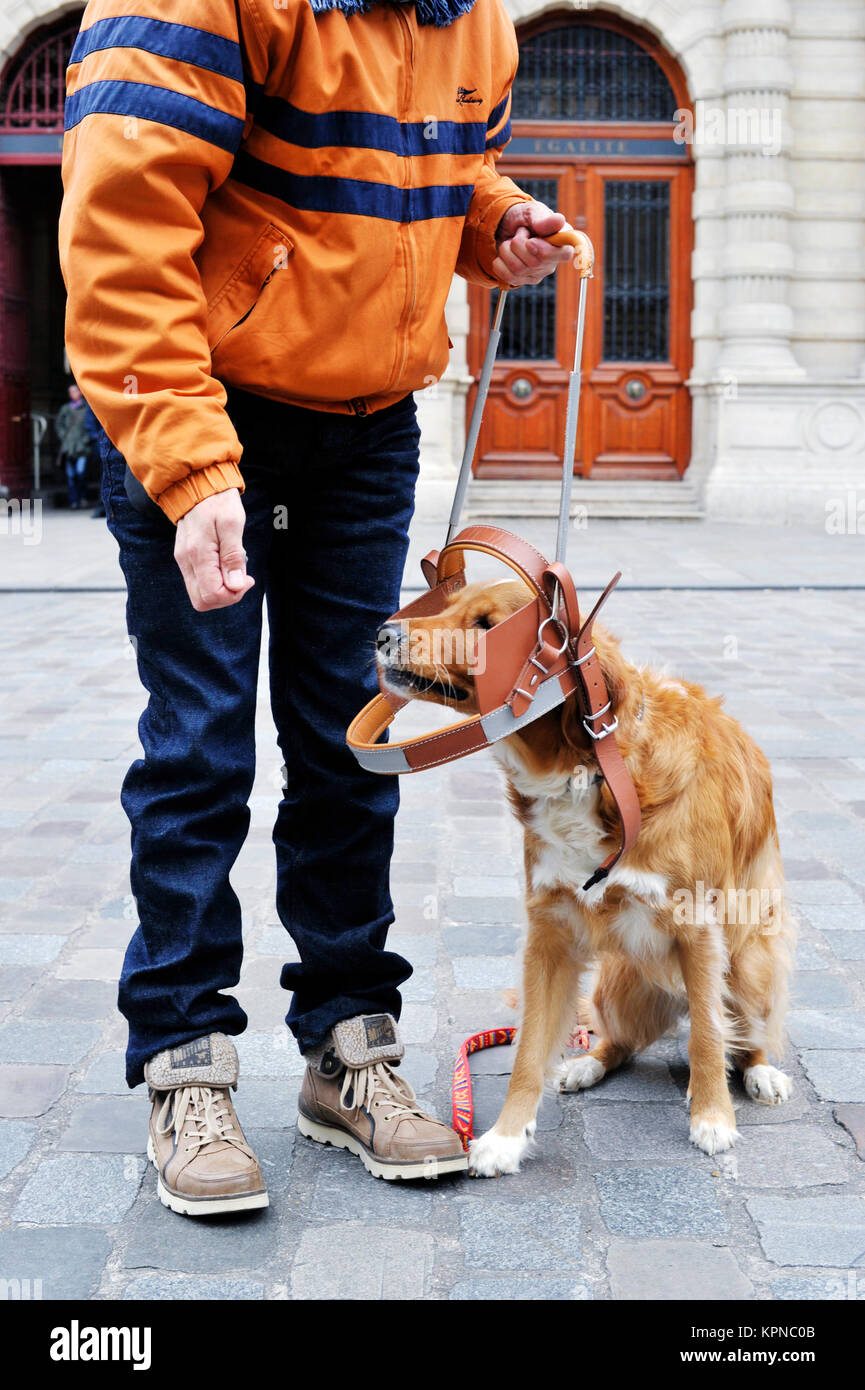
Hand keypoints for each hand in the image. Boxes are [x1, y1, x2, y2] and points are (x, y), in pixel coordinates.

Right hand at [174, 487, 254, 611]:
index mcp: (198, 554)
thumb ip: (233, 556)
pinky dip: (214, 581)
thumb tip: (235, 586)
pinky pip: (198, 582)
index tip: (246, 578)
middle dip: (226, 596)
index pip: (212, 594)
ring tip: (234, 568)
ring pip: (199, 594)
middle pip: (202, 601)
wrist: (197, 484)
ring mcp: (184, 561)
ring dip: (221, 589)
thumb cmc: (218, 501)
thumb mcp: (233, 523)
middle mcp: (186, 561)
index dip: (233, 594)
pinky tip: (225, 564)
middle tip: (242, 578)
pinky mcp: (186, 558)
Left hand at [493, 202, 578, 286]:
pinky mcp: (521, 281)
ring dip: (507, 250)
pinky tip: (506, 254)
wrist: (504, 226)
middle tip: (520, 233)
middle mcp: (552, 262)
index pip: (565, 254)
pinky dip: (500, 262)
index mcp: (561, 242)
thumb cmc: (523, 218)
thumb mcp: (531, 211)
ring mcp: (537, 274)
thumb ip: (543, 218)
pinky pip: (506, 276)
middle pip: (534, 262)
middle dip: (518, 243)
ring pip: (517, 269)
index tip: (531, 241)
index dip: (545, 250)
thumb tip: (559, 221)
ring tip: (511, 242)